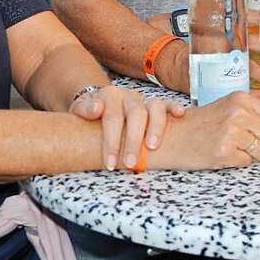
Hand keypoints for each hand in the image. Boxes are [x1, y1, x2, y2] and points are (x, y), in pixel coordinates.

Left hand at [70, 85, 185, 169]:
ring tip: (152, 147)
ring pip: (155, 108)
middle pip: (136, 115)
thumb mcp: (79, 110)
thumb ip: (84, 109)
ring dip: (155, 128)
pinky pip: (167, 104)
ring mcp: (143, 100)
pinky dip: (174, 107)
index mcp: (109, 95)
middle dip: (133, 140)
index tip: (110, 164)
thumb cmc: (89, 114)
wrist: (97, 103)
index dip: (111, 142)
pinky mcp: (155, 105)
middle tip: (130, 163)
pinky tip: (180, 114)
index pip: (112, 118)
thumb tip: (96, 109)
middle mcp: (128, 96)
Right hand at [147, 11, 259, 92]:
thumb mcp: (210, 31)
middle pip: (250, 43)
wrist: (170, 62)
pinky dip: (252, 92)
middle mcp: (221, 43)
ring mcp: (217, 61)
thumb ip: (233, 28)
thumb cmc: (197, 48)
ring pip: (246, 65)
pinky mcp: (213, 78)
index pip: (244, 19)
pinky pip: (235, 86)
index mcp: (221, 28)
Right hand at [150, 91, 259, 169]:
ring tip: (236, 148)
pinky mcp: (223, 152)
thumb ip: (253, 107)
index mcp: (242, 99)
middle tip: (255, 146)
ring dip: (253, 155)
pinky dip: (239, 161)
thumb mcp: (228, 104)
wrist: (173, 136)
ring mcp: (231, 133)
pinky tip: (226, 153)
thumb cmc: (202, 122)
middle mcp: (238, 113)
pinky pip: (246, 162)